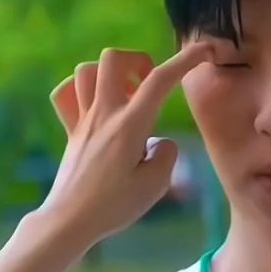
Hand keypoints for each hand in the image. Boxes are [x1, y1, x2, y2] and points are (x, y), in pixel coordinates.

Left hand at [36, 43, 213, 245]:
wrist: (69, 220)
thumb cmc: (113, 206)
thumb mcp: (154, 185)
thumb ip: (165, 155)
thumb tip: (157, 142)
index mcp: (130, 125)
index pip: (160, 79)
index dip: (186, 59)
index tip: (205, 51)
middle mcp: (104, 114)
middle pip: (113, 58)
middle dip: (138, 60)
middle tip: (148, 85)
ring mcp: (82, 120)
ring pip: (86, 71)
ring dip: (109, 73)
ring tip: (124, 95)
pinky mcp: (69, 132)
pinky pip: (65, 95)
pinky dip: (78, 90)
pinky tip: (94, 105)